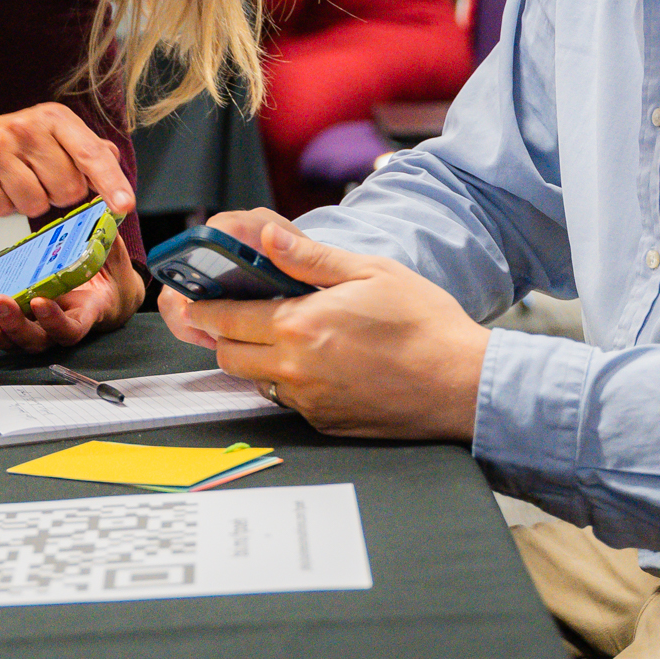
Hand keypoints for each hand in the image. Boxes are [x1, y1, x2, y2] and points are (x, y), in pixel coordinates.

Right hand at [0, 103, 134, 218]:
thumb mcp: (53, 138)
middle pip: (66, 189)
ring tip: (13, 182)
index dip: (110, 183)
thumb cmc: (13, 146)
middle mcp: (25, 126)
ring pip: (33, 203)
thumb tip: (113, 164)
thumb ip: (88, 152)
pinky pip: (0, 209)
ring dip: (27, 203)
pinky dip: (0, 205)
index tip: (124, 206)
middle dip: (57, 195)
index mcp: (54, 118)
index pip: (90, 154)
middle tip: (38, 179)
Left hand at [0, 241, 143, 352]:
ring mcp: (41, 328)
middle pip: (39, 339)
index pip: (72, 327)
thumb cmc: (110, 277)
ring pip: (18, 342)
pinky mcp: (25, 324)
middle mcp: (61, 326)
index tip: (40, 301)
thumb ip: (108, 239)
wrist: (108, 296)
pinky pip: (4, 337)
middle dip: (16, 325)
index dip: (55, 320)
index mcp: (86, 313)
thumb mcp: (113, 257)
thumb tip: (109, 210)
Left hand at [162, 212, 490, 440]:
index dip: (202, 307)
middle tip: (236, 315)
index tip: (194, 298)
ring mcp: (309, 402)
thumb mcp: (370, 271)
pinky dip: (287, 382)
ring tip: (279, 336)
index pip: (224, 319)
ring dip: (253, 359)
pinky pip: (286, 401)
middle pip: (227, 355)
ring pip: (254, 381)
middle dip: (223, 334)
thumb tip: (265, 235)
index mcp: (300, 326)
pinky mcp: (325, 423)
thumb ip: (309, 256)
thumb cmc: (425, 324)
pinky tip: (314, 363)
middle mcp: (296, 369)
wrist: (464, 384)